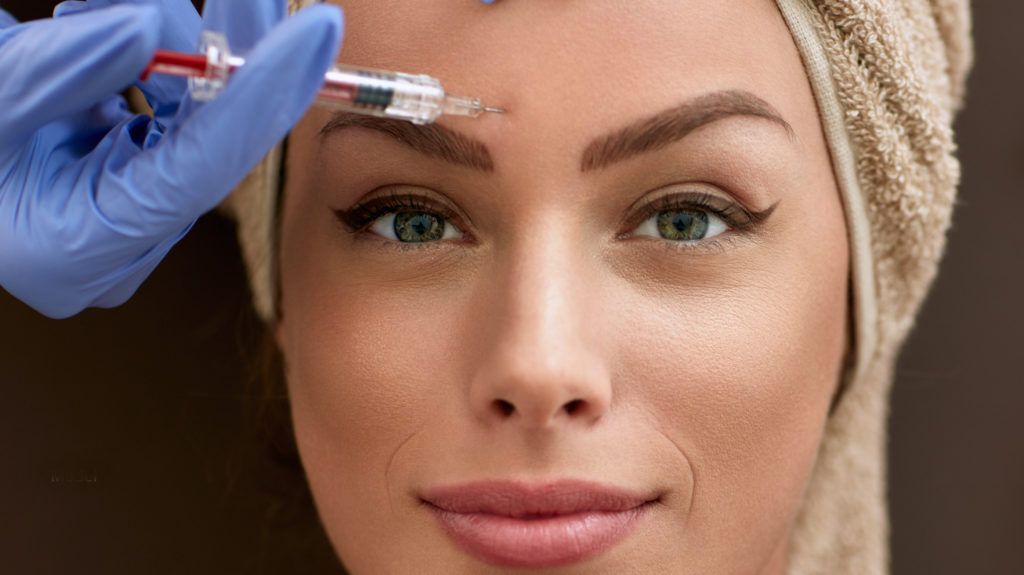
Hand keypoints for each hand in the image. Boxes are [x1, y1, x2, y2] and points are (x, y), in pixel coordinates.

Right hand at [0, 0, 342, 317]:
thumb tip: (144, 28)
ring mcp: (128, 201)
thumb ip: (57, 71)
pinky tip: (110, 16)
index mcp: (81, 250)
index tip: (314, 34)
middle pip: (207, 134)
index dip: (258, 98)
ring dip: (172, 36)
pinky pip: (167, 99)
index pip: (198, 173)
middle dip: (225, 49)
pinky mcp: (130, 165)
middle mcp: (121, 238)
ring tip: (98, 3)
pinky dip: (149, 49)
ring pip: (191, 108)